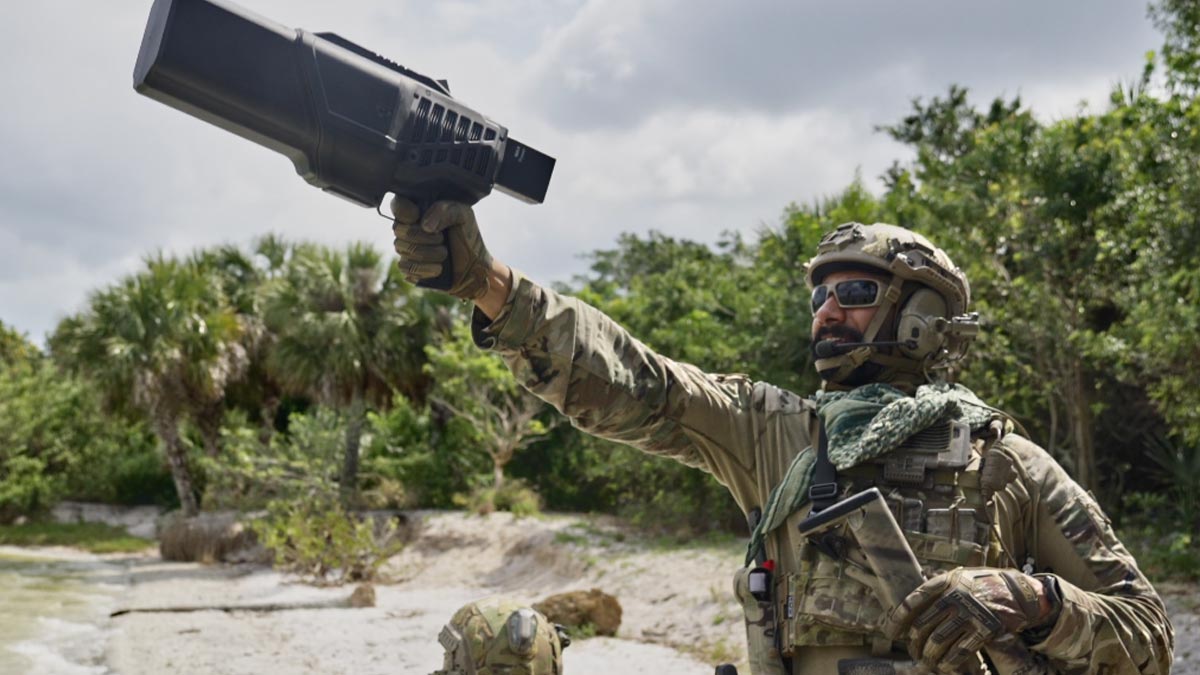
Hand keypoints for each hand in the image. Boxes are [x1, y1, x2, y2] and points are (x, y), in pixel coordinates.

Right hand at [391, 197, 492, 299]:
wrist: (474, 265)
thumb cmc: (467, 235)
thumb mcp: (462, 215)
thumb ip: (445, 211)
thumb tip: (425, 226)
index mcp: (418, 210)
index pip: (397, 205)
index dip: (405, 212)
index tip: (418, 216)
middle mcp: (407, 227)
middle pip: (399, 230)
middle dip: (424, 237)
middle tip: (442, 239)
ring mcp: (406, 248)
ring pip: (403, 250)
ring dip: (428, 254)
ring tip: (445, 254)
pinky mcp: (408, 268)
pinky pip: (406, 267)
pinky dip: (425, 269)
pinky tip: (439, 268)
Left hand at [882, 567, 1057, 673]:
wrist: (1018, 592)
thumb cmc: (982, 585)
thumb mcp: (958, 578)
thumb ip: (938, 589)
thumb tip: (911, 607)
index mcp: (945, 582)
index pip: (913, 602)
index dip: (897, 619)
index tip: (890, 631)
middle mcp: (955, 597)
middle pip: (922, 625)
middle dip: (914, 642)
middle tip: (912, 651)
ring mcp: (970, 614)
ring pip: (938, 640)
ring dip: (928, 655)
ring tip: (925, 661)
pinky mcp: (985, 630)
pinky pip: (960, 651)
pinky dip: (949, 661)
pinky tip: (943, 667)